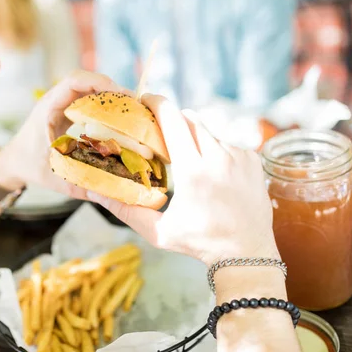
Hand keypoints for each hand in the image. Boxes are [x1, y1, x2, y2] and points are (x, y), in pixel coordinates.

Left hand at [0, 70, 129, 199]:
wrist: (13, 163)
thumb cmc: (29, 167)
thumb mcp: (56, 178)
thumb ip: (82, 185)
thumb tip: (114, 193)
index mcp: (48, 108)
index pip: (74, 81)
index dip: (99, 83)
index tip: (121, 95)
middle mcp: (57, 100)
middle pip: (87, 81)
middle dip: (112, 90)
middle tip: (134, 106)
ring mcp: (63, 104)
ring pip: (90, 89)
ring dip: (111, 98)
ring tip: (132, 112)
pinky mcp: (69, 111)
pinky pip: (90, 101)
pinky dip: (106, 107)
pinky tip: (120, 120)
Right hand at [88, 94, 278, 265]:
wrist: (247, 253)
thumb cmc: (200, 242)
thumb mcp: (158, 231)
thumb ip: (126, 211)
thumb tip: (97, 194)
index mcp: (193, 171)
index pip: (173, 119)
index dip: (157, 103)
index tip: (145, 99)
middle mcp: (219, 157)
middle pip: (190, 119)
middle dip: (174, 121)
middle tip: (162, 135)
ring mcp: (240, 157)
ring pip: (209, 131)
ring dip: (195, 139)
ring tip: (190, 163)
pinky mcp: (253, 160)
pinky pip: (228, 144)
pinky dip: (216, 151)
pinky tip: (213, 174)